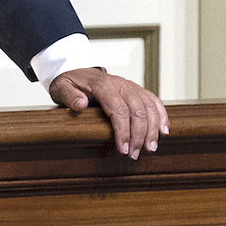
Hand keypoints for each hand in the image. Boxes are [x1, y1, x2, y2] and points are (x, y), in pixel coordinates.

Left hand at [48, 67, 168, 158]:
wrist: (78, 70)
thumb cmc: (70, 82)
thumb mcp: (61, 87)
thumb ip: (69, 95)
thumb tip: (80, 104)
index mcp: (103, 85)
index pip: (118, 109)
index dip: (123, 131)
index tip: (123, 149)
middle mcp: (121, 84)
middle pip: (137, 110)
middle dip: (139, 135)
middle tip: (135, 155)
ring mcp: (131, 87)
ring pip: (149, 107)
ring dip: (152, 129)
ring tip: (151, 148)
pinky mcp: (137, 90)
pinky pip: (154, 101)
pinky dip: (161, 115)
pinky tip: (164, 131)